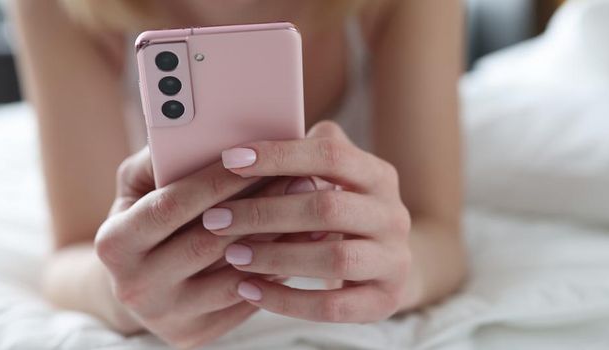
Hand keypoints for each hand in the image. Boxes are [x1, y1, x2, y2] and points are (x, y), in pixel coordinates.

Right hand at [93, 148, 298, 347]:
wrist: (140, 287)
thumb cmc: (144, 220)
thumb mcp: (136, 187)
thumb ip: (159, 159)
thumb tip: (193, 131)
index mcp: (114, 245)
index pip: (170, 206)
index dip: (213, 180)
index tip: (252, 156)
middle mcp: (135, 287)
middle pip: (207, 242)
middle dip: (258, 206)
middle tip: (301, 176)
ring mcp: (166, 317)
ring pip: (234, 274)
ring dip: (278, 240)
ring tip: (311, 208)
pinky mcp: (195, 335)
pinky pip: (246, 300)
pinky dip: (278, 269)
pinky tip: (304, 243)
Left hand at [204, 121, 412, 322]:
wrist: (389, 269)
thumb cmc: (341, 215)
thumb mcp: (333, 180)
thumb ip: (303, 156)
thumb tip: (246, 137)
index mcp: (378, 175)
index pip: (331, 155)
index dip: (279, 156)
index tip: (229, 161)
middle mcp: (393, 215)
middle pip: (328, 208)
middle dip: (265, 213)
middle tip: (215, 219)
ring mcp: (393, 260)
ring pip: (334, 258)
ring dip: (275, 256)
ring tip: (232, 256)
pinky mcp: (385, 300)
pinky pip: (333, 306)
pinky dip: (287, 300)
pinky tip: (249, 291)